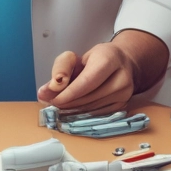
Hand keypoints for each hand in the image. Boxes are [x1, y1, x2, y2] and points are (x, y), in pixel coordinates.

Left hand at [36, 30, 168, 113]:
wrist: (121, 63)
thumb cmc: (94, 58)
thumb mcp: (75, 57)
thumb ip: (60, 70)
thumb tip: (46, 91)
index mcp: (110, 58)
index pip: (88, 81)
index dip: (69, 93)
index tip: (53, 100)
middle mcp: (121, 77)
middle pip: (90, 96)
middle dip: (68, 102)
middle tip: (50, 103)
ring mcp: (124, 94)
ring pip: (93, 108)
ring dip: (73, 109)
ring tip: (59, 105)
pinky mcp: (123, 106)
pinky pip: (98, 114)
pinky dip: (82, 114)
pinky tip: (72, 109)